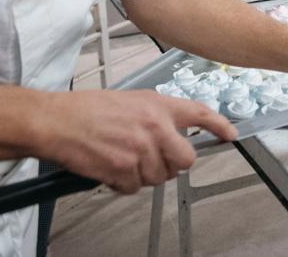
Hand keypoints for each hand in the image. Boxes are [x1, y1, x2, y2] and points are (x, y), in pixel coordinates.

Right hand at [37, 90, 236, 193]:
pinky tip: (111, 170)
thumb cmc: (87, 109)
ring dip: (144, 175)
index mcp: (159, 106)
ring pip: (159, 177)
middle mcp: (155, 128)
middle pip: (185, 160)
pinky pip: (135, 187)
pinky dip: (125, 184)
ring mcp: (141, 150)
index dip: (219, 125)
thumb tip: (171, 133)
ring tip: (124, 160)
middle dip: (173, 165)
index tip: (230, 134)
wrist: (57, 121)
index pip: (200, 114)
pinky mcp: (124, 170)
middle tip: (156, 161)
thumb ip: (156, 115)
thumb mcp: (132, 101)